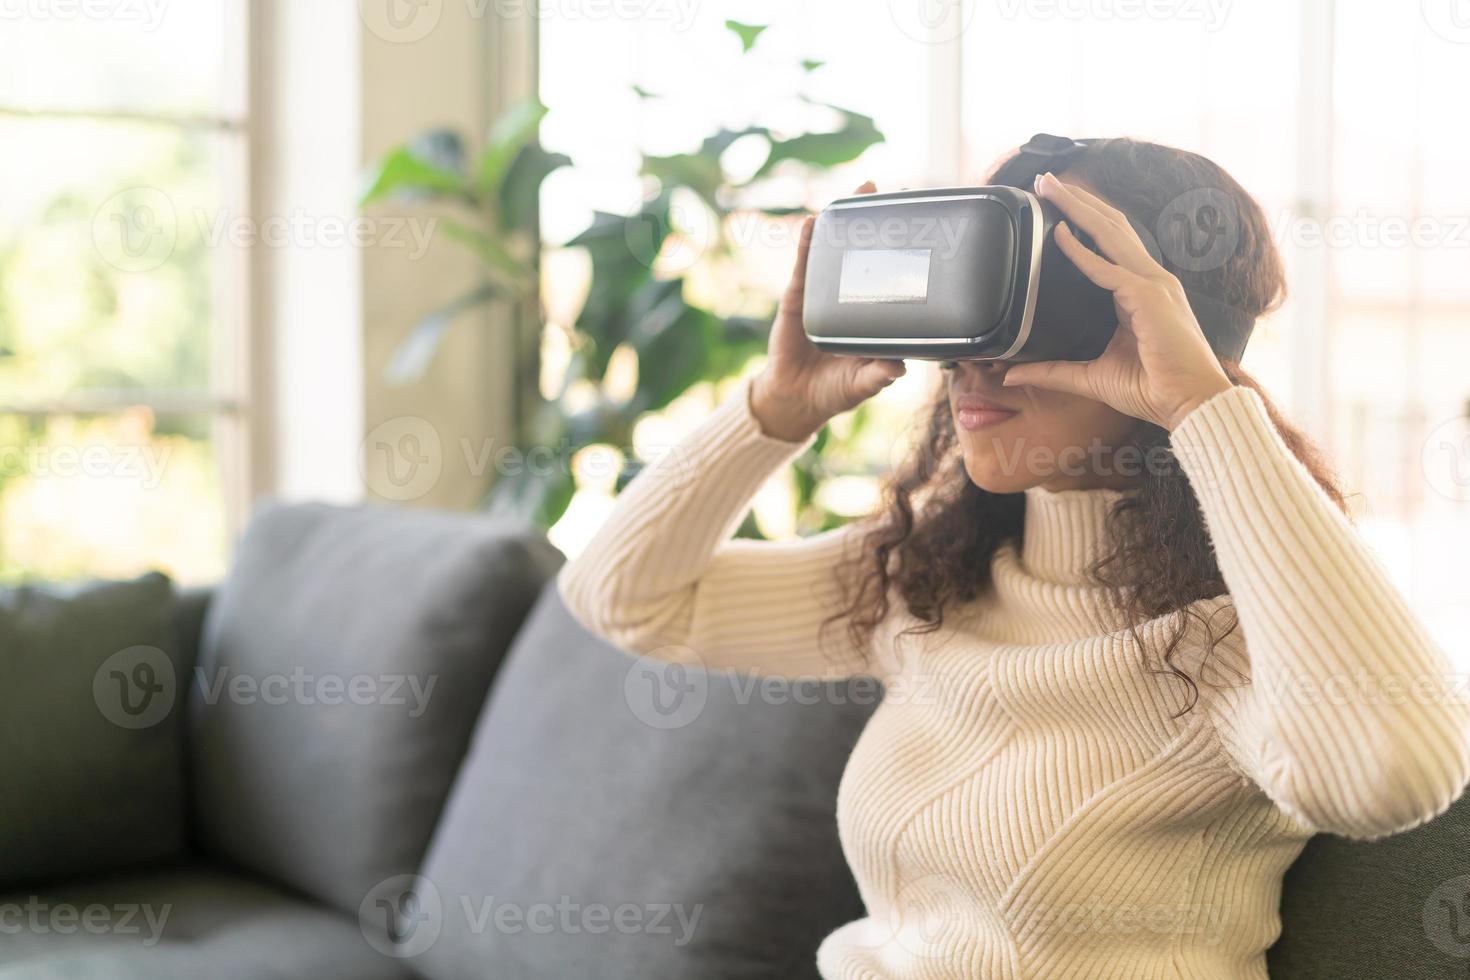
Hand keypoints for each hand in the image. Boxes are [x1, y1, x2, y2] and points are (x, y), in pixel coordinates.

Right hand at [750, 181, 906, 441]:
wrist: (795, 399)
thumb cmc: (835, 390)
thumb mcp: (863, 384)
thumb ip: (879, 375)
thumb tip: (898, 367)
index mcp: (873, 314)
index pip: (892, 274)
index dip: (905, 249)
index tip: (925, 223)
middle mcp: (851, 296)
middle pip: (866, 250)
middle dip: (878, 219)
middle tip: (895, 189)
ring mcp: (823, 293)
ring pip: (836, 249)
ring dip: (846, 217)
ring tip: (860, 190)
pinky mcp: (798, 297)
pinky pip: (804, 266)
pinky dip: (809, 243)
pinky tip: (816, 222)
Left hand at [1000, 171, 1233, 430]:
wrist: (1188, 406)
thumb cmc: (1152, 390)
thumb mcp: (1089, 377)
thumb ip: (1050, 371)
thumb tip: (1011, 374)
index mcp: (1140, 292)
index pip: (1109, 244)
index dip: (1082, 221)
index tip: (1054, 204)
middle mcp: (1149, 281)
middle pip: (1109, 227)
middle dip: (1077, 200)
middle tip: (1045, 179)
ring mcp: (1153, 285)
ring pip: (1110, 235)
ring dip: (1078, 208)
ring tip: (1049, 187)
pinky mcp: (1149, 299)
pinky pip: (1108, 270)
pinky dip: (1082, 252)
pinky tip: (1059, 235)